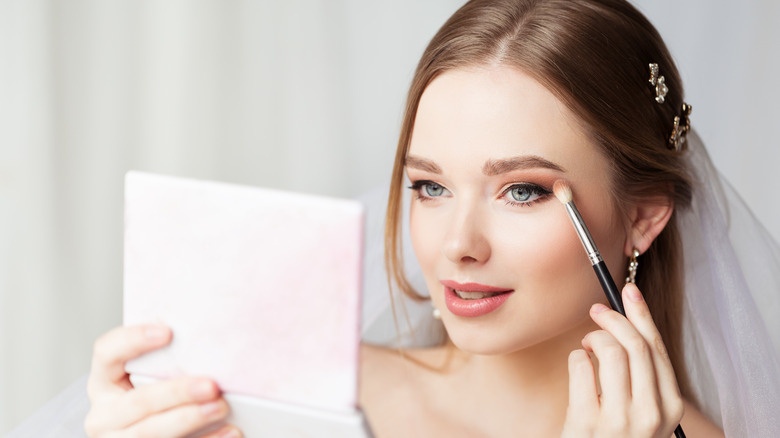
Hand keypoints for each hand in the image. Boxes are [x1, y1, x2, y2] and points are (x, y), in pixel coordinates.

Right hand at [84, 324, 241, 437]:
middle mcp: (105, 415)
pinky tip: (230, 430)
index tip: (168, 332)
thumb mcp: (148, 377)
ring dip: (190, 419)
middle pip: (138, 402)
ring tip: (220, 407)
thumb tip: (206, 334)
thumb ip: (165, 360)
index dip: (133, 340)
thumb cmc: (156, 396)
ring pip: (152, 432)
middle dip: (176, 393)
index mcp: (104, 382)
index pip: (107, 352)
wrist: (145, 430)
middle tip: (210, 385)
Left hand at [560, 283, 683, 437]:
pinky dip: (575, 358)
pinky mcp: (588, 423)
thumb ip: (640, 373)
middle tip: (596, 311)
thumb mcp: (640, 408)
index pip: (658, 348)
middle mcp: (650, 414)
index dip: (641, 314)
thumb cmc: (615, 435)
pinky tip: (577, 366)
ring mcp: (620, 421)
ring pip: (610, 350)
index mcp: (668, 407)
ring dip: (593, 338)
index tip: (628, 290)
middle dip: (613, 317)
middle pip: (635, 344)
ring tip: (586, 346)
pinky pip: (581, 366)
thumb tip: (629, 319)